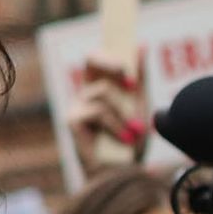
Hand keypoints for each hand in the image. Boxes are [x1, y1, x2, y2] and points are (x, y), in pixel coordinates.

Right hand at [66, 49, 148, 181]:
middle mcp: (85, 92)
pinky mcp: (71, 120)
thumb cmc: (131, 143)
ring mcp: (76, 105)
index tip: (129, 38)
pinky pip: (98, 111)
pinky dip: (117, 126)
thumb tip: (141, 46)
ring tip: (136, 132)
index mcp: (100, 85)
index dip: (110, 46)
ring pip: (103, 92)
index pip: (100, 57)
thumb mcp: (140, 105)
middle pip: (92, 59)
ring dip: (125, 113)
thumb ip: (139, 79)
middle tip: (132, 83)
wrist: (123, 175)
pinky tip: (125, 139)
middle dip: (113, 65)